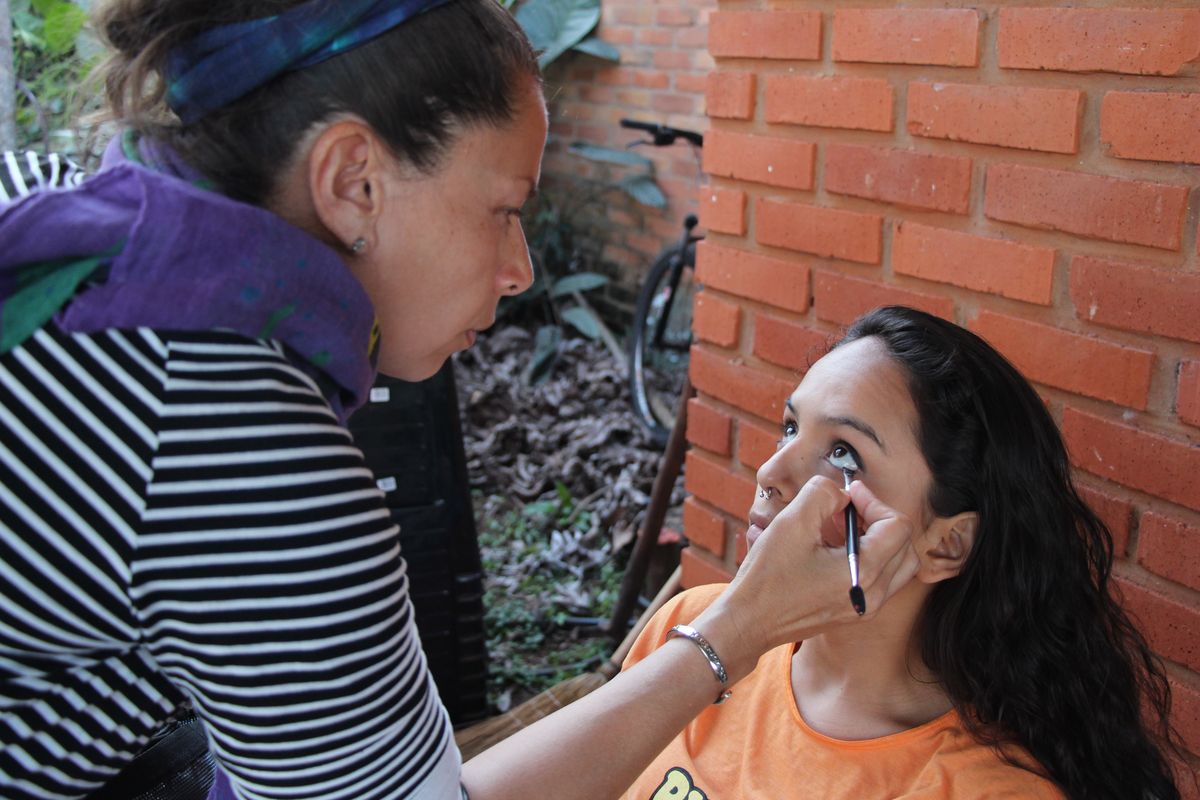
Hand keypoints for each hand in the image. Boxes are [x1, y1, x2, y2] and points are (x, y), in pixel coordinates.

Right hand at [692, 475, 918, 674]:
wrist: (748, 621)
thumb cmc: (768, 576)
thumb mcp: (792, 522)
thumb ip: (822, 494)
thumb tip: (841, 493)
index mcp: (864, 573)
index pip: (897, 526)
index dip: (873, 501)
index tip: (848, 494)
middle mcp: (872, 595)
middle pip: (905, 546)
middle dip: (881, 520)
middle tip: (850, 509)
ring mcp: (865, 608)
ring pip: (897, 566)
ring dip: (879, 540)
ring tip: (844, 528)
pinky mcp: (853, 613)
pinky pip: (879, 581)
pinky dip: (868, 558)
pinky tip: (835, 548)